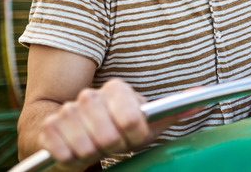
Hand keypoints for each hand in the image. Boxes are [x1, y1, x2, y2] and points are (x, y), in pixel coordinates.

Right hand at [39, 79, 180, 169]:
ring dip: (93, 154)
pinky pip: (64, 154)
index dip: (134, 136)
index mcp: (117, 89)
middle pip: (110, 137)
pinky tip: (76, 150)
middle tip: (112, 143)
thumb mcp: (147, 122)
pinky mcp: (49, 128)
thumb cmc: (117, 128)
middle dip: (113, 147)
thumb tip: (202, 96)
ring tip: (95, 147)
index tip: (131, 135)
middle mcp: (91, 95)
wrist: (72, 131)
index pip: (133, 120)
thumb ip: (173, 111)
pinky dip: (73, 160)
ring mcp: (68, 110)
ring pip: (87, 147)